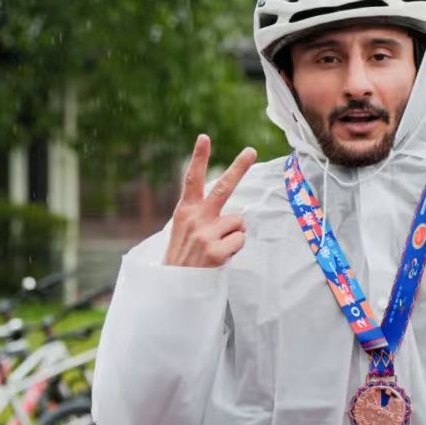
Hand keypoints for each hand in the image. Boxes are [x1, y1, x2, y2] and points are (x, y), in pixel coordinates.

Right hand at [163, 135, 256, 267]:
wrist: (174, 287)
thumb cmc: (185, 257)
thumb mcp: (185, 231)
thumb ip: (204, 216)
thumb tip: (238, 213)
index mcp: (185, 211)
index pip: (192, 180)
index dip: (199, 158)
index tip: (204, 137)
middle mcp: (195, 219)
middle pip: (223, 188)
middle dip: (239, 168)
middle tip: (251, 150)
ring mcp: (206, 234)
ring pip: (239, 221)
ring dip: (234, 235)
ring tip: (217, 248)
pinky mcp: (217, 250)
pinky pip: (241, 240)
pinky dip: (235, 249)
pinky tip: (220, 258)